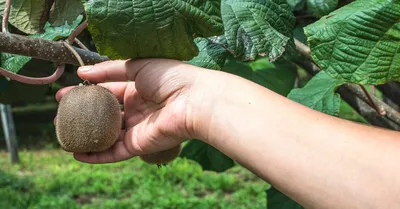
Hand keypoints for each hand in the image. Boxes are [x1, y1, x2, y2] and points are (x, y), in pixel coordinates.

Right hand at [55, 59, 212, 163]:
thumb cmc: (170, 78)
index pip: (107, 91)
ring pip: (107, 135)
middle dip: (82, 114)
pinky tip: (77, 153)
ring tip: (62, 132)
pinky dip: (96, 155)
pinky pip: (114, 152)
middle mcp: (137, 110)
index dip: (86, 92)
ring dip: (85, 135)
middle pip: (105, 114)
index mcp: (138, 89)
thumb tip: (81, 73)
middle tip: (59, 114)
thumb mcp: (137, 66)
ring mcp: (138, 129)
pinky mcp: (139, 145)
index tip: (64, 93)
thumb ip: (109, 71)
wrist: (194, 100)